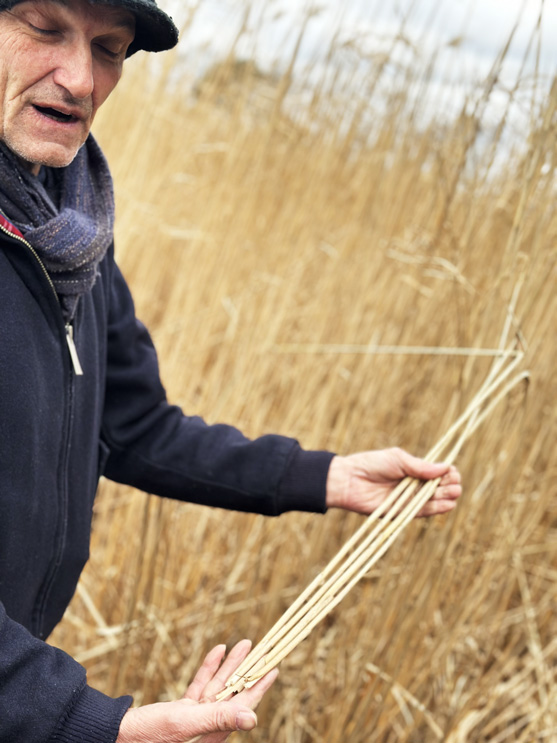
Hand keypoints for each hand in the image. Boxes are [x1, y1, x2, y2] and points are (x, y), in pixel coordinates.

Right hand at [117, 640, 277, 742]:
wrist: (115, 734)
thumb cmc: (146, 734)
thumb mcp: (185, 722)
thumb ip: (218, 718)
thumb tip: (253, 718)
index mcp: (211, 734)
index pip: (242, 709)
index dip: (258, 688)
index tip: (273, 670)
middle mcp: (205, 727)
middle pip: (232, 695)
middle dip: (246, 671)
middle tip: (263, 650)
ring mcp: (193, 718)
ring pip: (217, 688)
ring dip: (229, 665)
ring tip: (243, 643)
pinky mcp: (180, 711)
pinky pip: (199, 687)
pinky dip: (208, 669)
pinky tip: (217, 651)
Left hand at [326, 448, 461, 516]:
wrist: (350, 480)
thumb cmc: (372, 464)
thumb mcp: (398, 459)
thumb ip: (421, 466)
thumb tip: (446, 467)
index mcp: (414, 470)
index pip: (439, 473)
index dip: (448, 473)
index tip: (450, 471)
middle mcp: (414, 485)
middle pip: (441, 487)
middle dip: (450, 485)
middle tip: (449, 482)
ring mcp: (410, 499)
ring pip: (436, 500)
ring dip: (446, 497)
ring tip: (452, 491)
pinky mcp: (404, 513)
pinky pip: (424, 512)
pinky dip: (437, 509)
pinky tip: (448, 504)